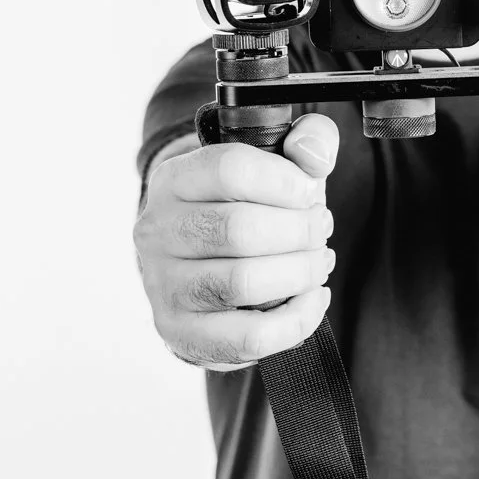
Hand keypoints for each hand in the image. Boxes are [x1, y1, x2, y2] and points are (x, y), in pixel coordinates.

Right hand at [133, 114, 338, 370]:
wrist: (203, 265)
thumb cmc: (246, 208)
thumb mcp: (274, 164)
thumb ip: (307, 142)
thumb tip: (313, 152)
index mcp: (174, 179)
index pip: (229, 168)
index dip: (284, 180)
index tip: (310, 192)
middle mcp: (158, 231)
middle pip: (239, 229)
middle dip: (299, 231)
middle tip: (320, 230)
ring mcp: (164, 286)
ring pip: (241, 283)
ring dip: (298, 273)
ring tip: (318, 262)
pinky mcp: (182, 332)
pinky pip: (247, 336)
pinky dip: (295, 320)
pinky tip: (313, 298)